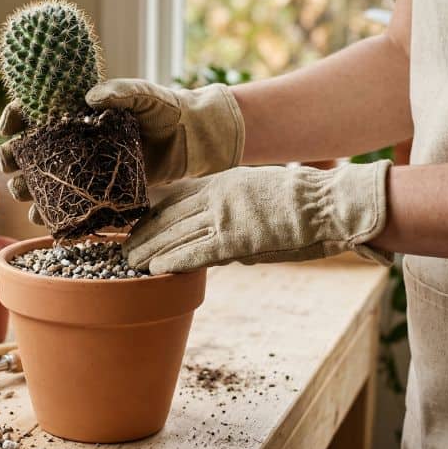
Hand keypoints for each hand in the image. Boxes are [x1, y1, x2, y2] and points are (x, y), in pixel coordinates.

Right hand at [0, 79, 245, 222]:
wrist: (189, 140)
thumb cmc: (165, 109)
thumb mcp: (144, 95)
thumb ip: (121, 91)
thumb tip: (90, 97)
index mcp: (76, 109)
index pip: (35, 108)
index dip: (15, 116)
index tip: (8, 127)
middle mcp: (72, 138)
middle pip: (29, 148)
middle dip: (12, 157)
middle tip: (10, 166)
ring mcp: (82, 165)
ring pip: (42, 178)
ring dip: (26, 188)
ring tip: (22, 194)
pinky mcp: (95, 188)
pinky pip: (66, 202)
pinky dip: (51, 213)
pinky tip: (43, 219)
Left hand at [124, 162, 391, 274]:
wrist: (325, 204)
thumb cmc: (296, 200)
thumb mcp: (253, 190)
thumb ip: (227, 203)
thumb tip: (211, 228)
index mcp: (220, 182)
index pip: (174, 198)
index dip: (151, 214)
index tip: (135, 225)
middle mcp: (216, 196)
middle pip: (168, 216)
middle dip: (143, 233)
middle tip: (122, 247)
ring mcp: (224, 217)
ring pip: (175, 234)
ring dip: (149, 249)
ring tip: (130, 261)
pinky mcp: (235, 239)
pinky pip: (196, 251)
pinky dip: (173, 259)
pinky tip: (155, 267)